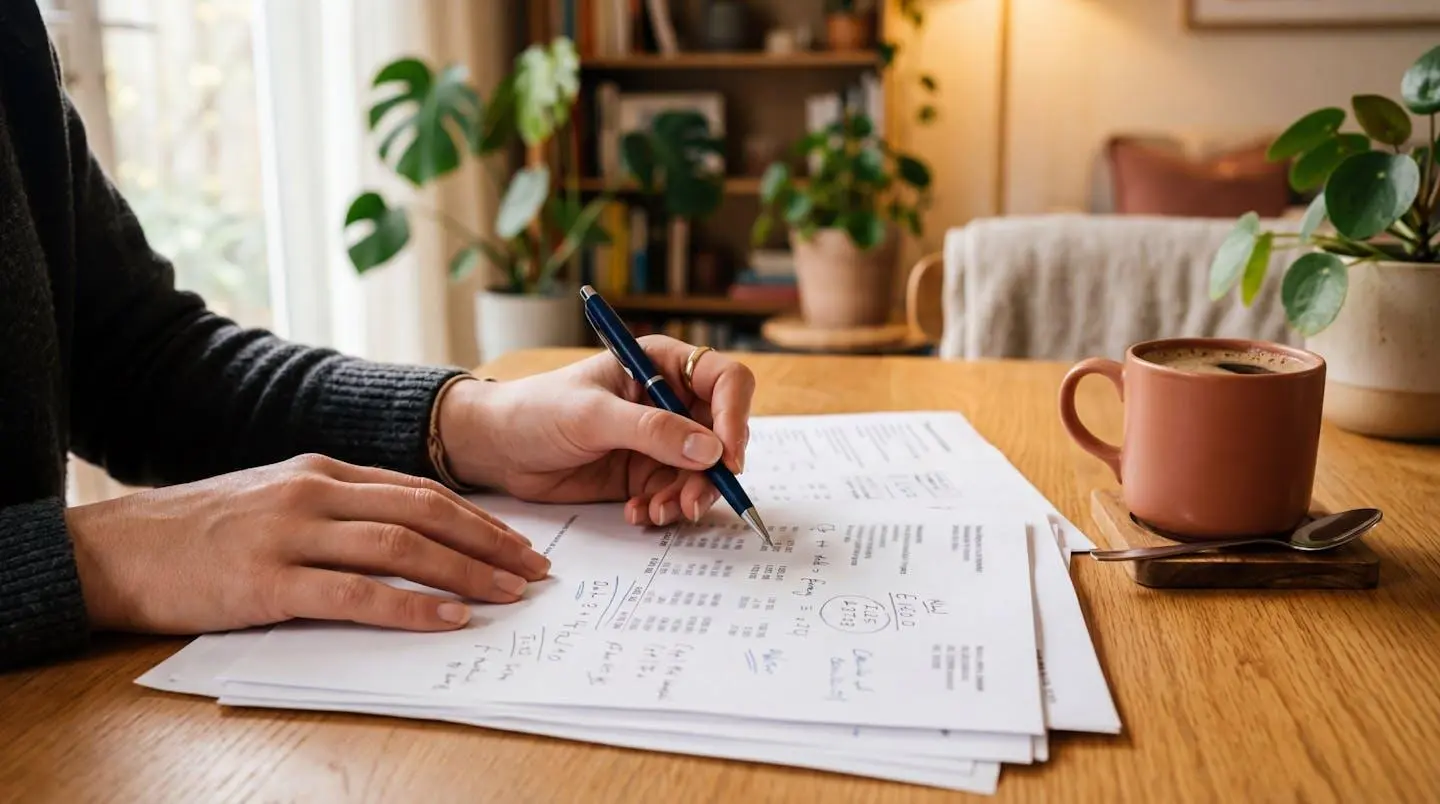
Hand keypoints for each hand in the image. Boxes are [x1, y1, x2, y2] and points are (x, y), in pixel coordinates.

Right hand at [66, 454, 552, 634]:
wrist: (117, 549)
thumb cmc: (200, 531)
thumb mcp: (276, 498)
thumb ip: (337, 507)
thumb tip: (407, 530)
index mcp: (322, 470)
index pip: (421, 490)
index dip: (478, 518)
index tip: (520, 543)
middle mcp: (315, 492)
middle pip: (426, 512)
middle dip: (489, 542)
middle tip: (535, 570)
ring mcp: (291, 534)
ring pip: (401, 546)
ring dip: (465, 571)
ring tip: (509, 593)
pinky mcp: (268, 580)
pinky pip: (355, 593)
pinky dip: (409, 605)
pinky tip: (447, 617)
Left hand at [438, 336, 755, 526]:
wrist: (498, 448)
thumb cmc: (537, 410)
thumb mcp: (592, 416)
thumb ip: (651, 431)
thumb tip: (709, 450)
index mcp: (662, 365)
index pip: (725, 381)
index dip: (735, 416)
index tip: (728, 455)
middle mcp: (670, 401)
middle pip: (722, 435)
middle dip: (712, 473)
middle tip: (690, 502)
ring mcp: (661, 440)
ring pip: (703, 472)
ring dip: (688, 497)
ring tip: (656, 513)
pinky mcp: (646, 473)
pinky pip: (676, 494)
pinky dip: (666, 508)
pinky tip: (638, 514)